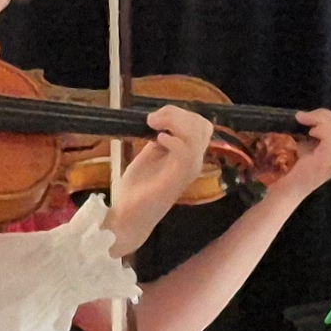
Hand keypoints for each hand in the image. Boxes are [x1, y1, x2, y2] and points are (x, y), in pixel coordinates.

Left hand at [103, 103, 217, 247]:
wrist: (128, 216)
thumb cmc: (138, 189)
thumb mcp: (150, 156)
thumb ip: (160, 140)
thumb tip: (161, 121)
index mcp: (189, 156)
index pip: (200, 125)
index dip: (181, 113)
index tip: (155, 117)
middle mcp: (194, 162)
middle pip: (202, 125)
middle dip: (177, 113)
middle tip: (152, 120)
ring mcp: (188, 171)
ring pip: (197, 133)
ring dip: (174, 122)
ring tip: (153, 126)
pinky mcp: (177, 179)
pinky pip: (187, 152)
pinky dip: (173, 140)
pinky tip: (157, 140)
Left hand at [260, 107, 330, 203]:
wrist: (287, 188)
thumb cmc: (297, 165)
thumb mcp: (315, 143)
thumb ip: (325, 130)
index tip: (316, 116)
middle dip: (324, 115)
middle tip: (304, 118)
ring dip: (319, 119)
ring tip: (305, 124)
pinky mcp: (330, 159)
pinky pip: (330, 133)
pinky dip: (319, 127)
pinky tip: (309, 133)